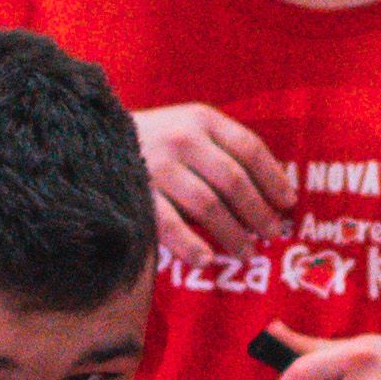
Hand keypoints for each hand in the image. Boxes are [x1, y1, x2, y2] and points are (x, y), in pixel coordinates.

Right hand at [135, 103, 294, 262]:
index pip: (249, 149)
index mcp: (201, 119)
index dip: (273, 179)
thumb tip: (275, 194)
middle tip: (272, 235)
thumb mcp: (190, 129)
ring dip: (232, 234)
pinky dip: (190, 245)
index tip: (289, 204)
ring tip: (246, 254)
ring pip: (208, 205)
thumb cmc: (155, 140)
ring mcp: (158, 164)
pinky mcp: (136, 191)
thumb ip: (225, 150)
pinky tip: (206, 261)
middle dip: (258, 213)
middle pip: (234, 181)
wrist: (92, 138)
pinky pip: (169, 224)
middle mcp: (182, 138)